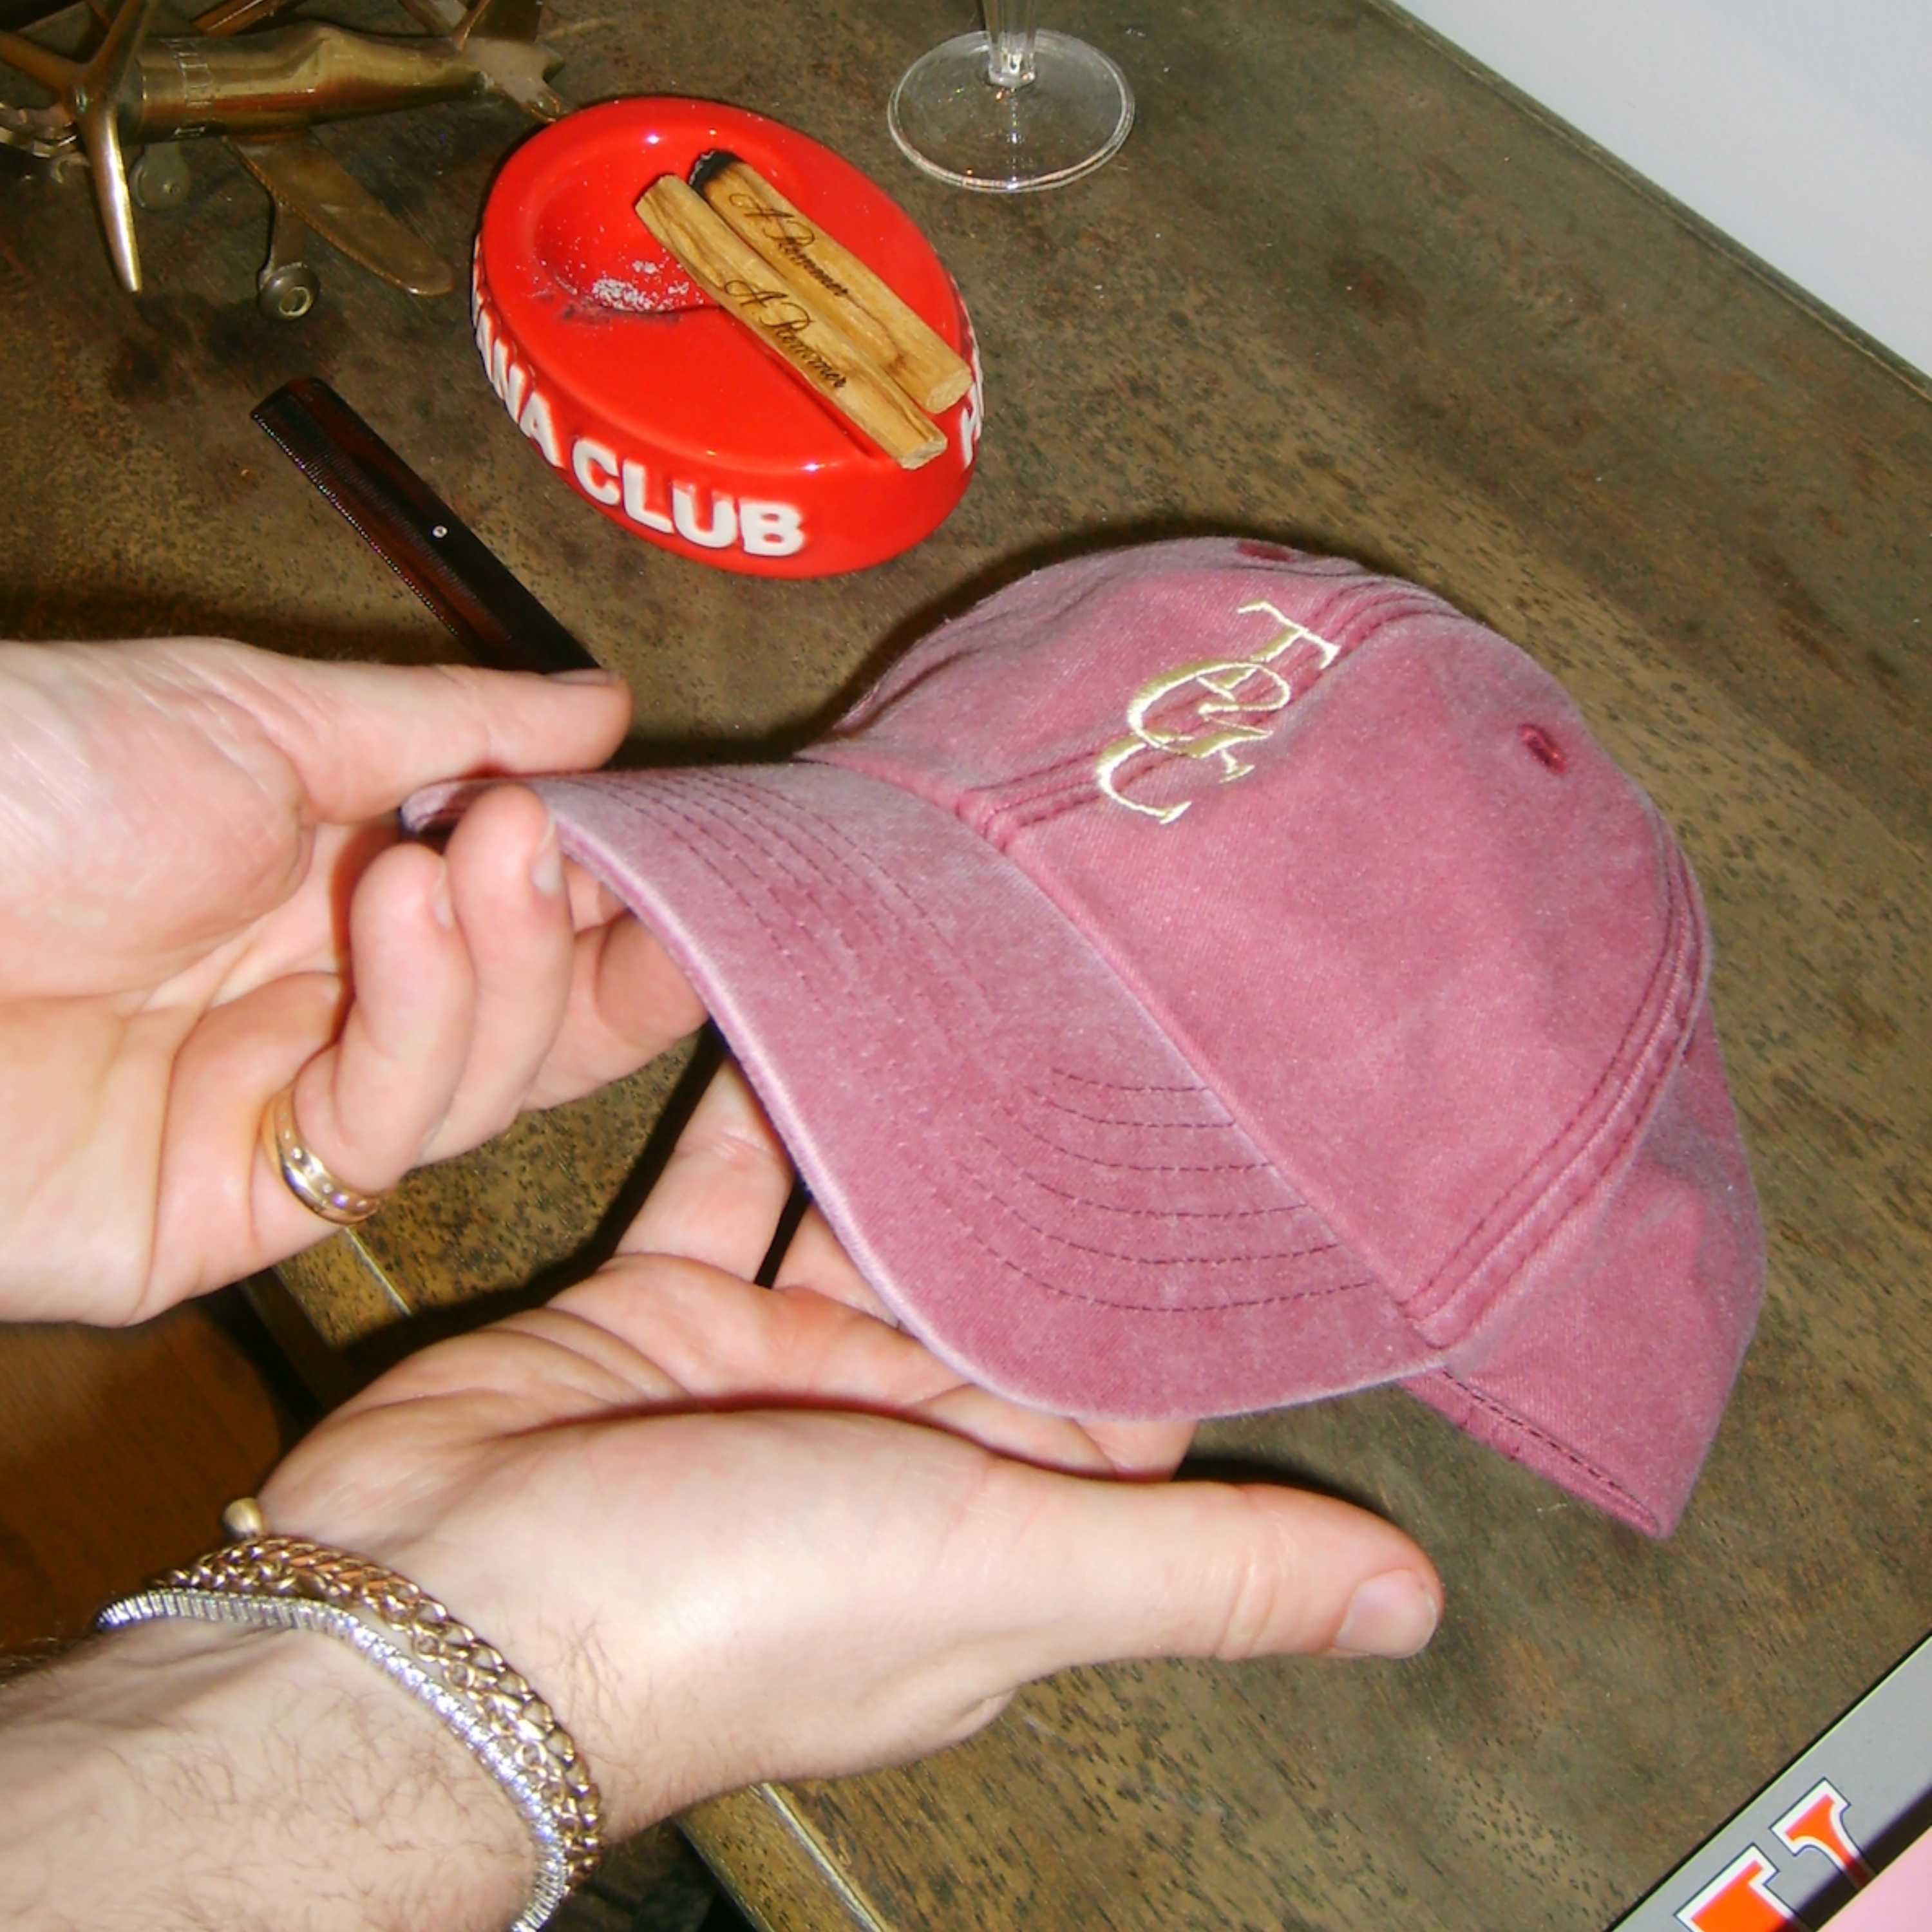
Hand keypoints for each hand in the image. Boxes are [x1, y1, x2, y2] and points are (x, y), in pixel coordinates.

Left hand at [0, 638, 703, 1324]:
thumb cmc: (19, 774)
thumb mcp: (255, 716)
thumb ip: (447, 727)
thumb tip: (609, 708)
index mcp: (333, 892)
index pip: (523, 922)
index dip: (620, 894)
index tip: (702, 849)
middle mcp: (324, 1013)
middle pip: (532, 1023)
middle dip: (594, 942)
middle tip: (610, 853)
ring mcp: (280, 1120)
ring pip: (482, 1082)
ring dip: (506, 957)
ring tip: (484, 844)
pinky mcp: (232, 1217)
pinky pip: (384, 1142)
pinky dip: (423, 1022)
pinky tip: (401, 909)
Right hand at [262, 1062, 1441, 1836]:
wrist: (439, 1620)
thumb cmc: (737, 1612)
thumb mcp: (1003, 1578)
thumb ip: (1207, 1575)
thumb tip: (1416, 1605)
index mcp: (996, 1518)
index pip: (1123, 1383)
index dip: (1173, 1275)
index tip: (1224, 1138)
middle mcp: (893, 1442)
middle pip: (987, 1273)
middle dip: (1029, 1160)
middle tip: (1094, 997)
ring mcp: (767, 1366)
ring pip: (857, 1207)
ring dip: (896, 1110)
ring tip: (957, 969)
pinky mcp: (657, 1306)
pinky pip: (724, 1176)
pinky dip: (751, 1096)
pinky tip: (796, 988)